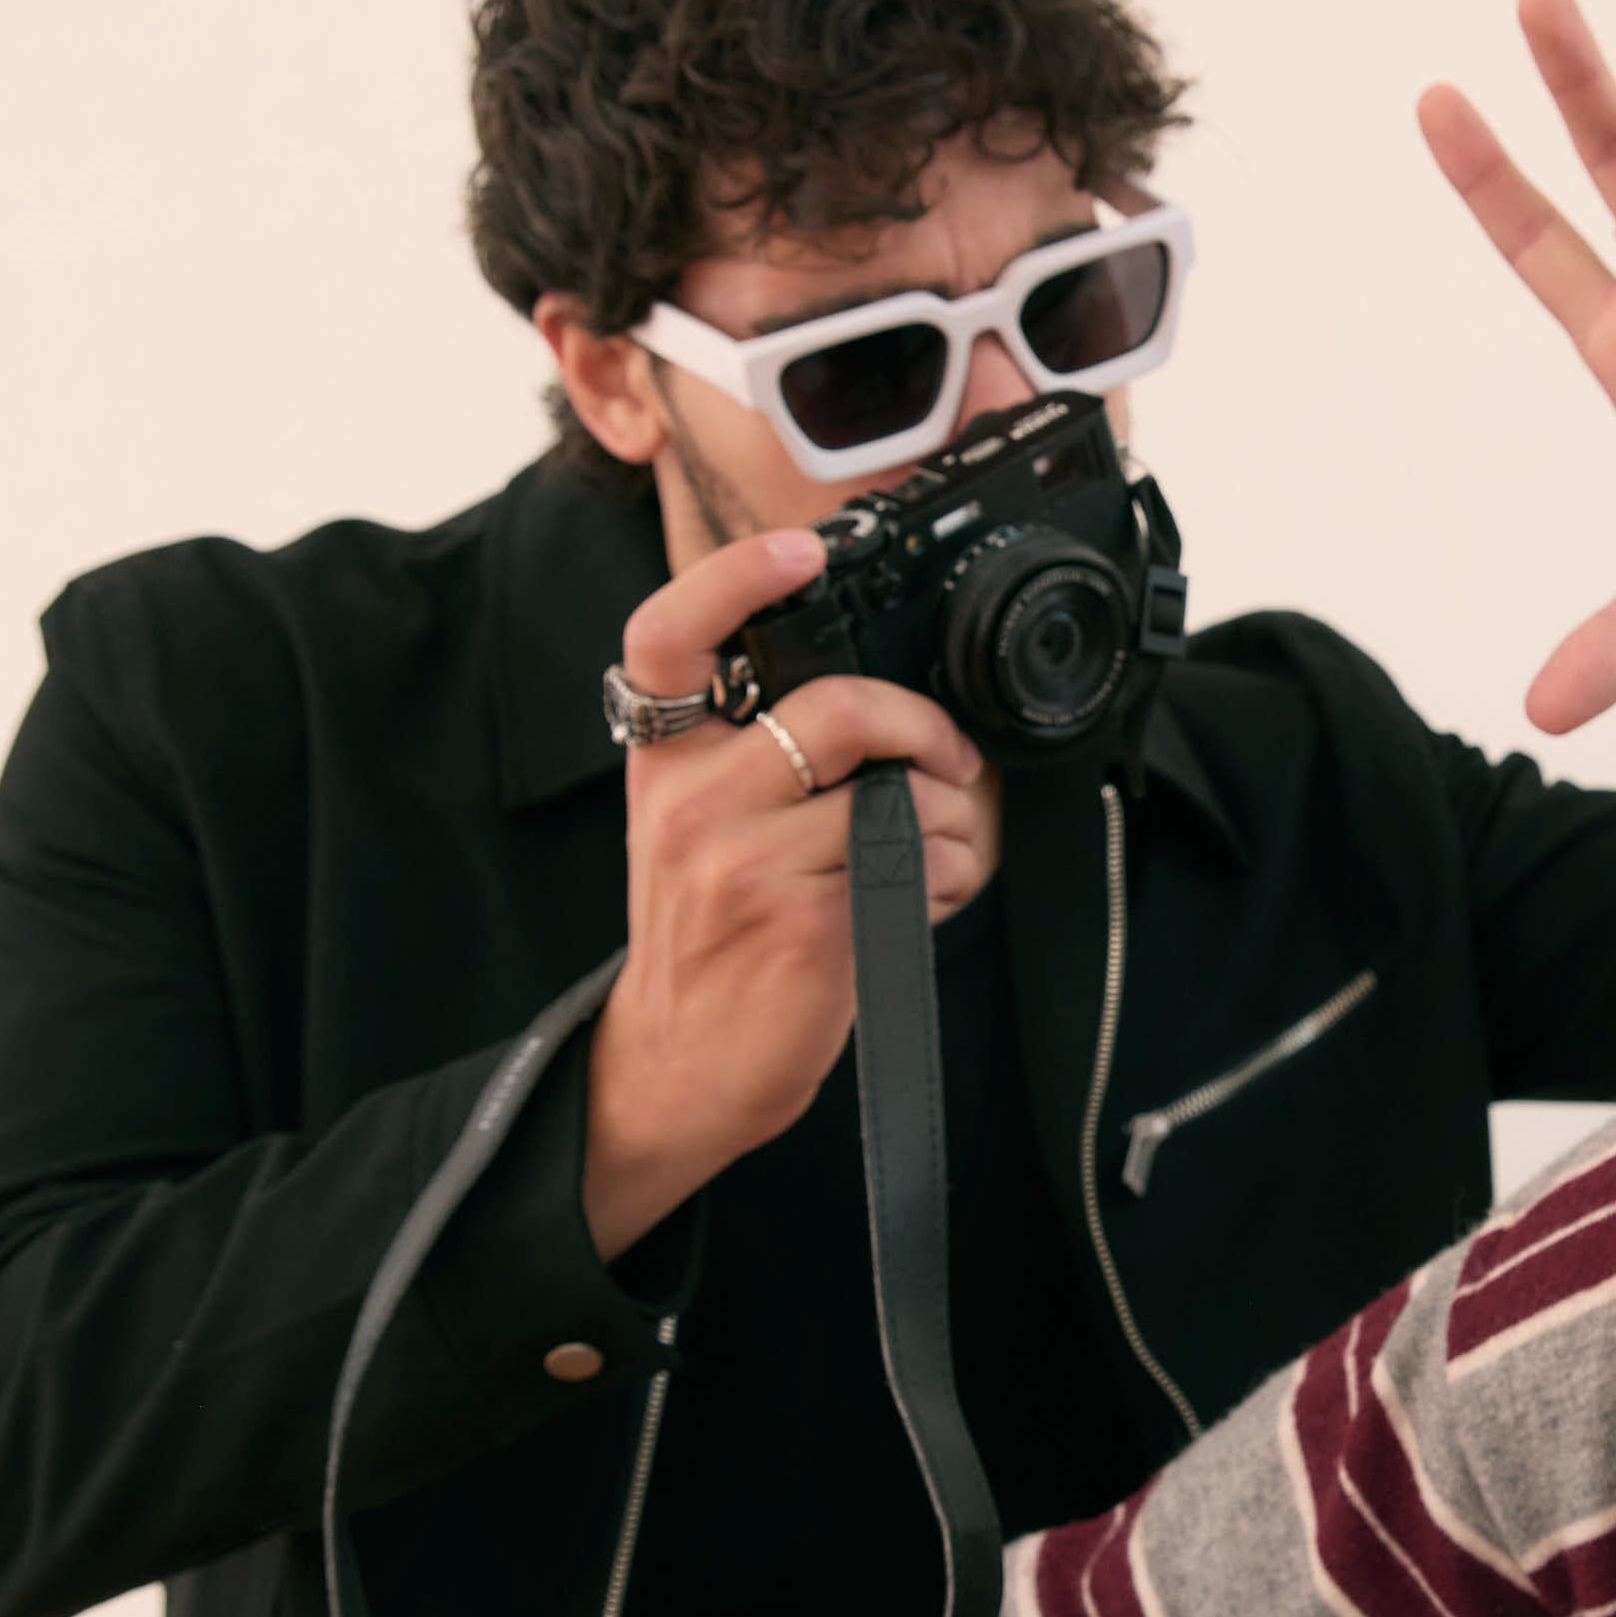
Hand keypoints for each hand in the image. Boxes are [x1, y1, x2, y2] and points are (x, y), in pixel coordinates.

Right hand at [584, 525, 1003, 1254]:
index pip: (668, 636)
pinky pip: (916, 867)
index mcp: (664, 759)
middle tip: (948, 760)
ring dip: (950, 825)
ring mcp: (746, 861)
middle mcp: (695, 799)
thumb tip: (874, 704)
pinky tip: (929, 898)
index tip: (798, 552)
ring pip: (897, 797)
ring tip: (937, 857)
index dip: (735, 578)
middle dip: (922, 729)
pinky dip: (950, 878)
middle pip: (836, 710)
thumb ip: (752, 751)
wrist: (678, 1065)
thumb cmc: (706, 940)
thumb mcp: (695, 825)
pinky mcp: (805, 922)